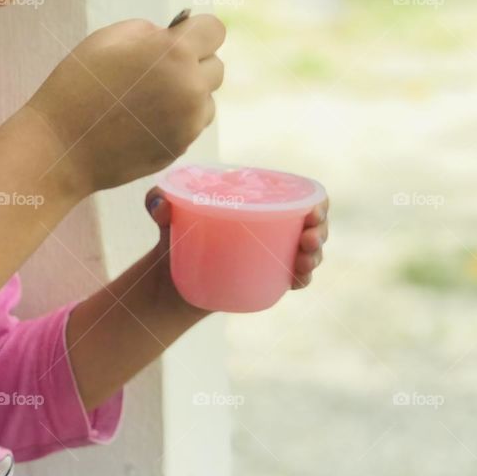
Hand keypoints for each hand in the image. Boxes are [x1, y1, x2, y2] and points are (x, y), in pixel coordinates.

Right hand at [25, 15, 225, 199]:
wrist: (61, 146)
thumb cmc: (77, 86)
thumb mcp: (107, 38)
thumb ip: (149, 31)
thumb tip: (171, 36)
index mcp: (174, 53)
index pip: (214, 30)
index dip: (196, 31)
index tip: (179, 38)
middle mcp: (190, 88)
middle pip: (215, 67)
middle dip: (194, 64)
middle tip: (158, 71)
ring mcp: (188, 123)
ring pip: (206, 100)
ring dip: (188, 95)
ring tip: (149, 100)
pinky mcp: (180, 147)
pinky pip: (191, 125)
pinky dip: (177, 121)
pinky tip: (143, 121)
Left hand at [144, 189, 329, 290]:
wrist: (172, 276)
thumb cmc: (176, 234)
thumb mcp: (164, 213)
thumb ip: (155, 199)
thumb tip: (161, 207)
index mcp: (260, 202)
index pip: (302, 196)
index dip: (317, 202)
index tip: (313, 210)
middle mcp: (274, 226)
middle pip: (314, 225)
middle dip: (321, 230)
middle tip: (308, 238)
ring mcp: (274, 254)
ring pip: (310, 253)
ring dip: (315, 255)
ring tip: (303, 258)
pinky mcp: (269, 278)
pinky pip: (295, 278)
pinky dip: (302, 278)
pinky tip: (298, 277)